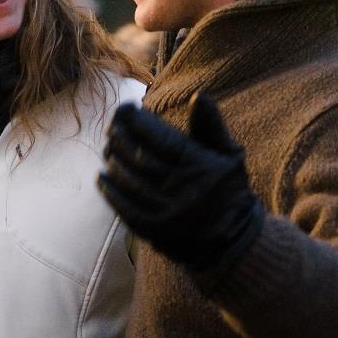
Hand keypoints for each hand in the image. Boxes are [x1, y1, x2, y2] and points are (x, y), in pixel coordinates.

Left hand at [99, 95, 263, 274]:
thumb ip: (211, 126)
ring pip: (131, 182)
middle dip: (122, 139)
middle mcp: (184, 190)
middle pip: (142, 159)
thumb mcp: (229, 156)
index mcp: (200, 167)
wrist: (235, 242)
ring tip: (107, 149)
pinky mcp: (156, 232)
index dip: (140, 122)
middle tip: (112, 127)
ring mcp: (168, 213)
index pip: (163, 140)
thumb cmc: (228, 189)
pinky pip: (126, 209)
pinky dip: (111, 192)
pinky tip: (102, 178)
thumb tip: (200, 96)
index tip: (128, 108)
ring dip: (114, 163)